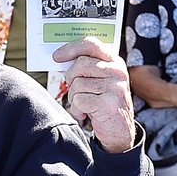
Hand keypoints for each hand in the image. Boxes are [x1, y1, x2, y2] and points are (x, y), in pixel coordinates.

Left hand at [54, 38, 136, 152]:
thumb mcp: (100, 80)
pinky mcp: (108, 103)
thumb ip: (87, 68)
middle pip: (80, 64)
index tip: (56, 57)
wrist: (120, 131)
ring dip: (74, 97)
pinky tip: (86, 113)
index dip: (71, 48)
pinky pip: (78, 100)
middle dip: (71, 78)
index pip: (91, 45)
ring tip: (85, 104)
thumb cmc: (104, 103)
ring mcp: (114, 87)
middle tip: (75, 89)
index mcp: (114, 62)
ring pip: (77, 84)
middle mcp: (117, 72)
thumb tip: (60, 59)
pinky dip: (77, 109)